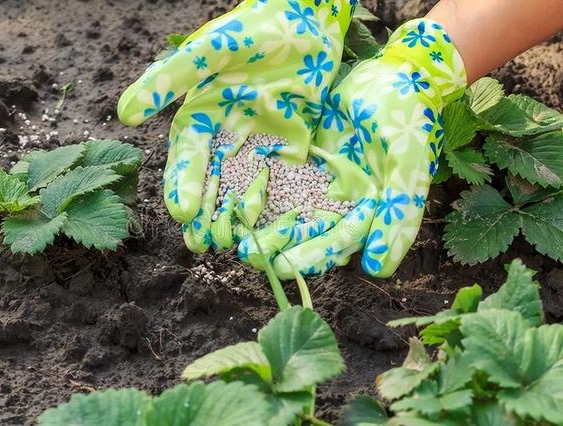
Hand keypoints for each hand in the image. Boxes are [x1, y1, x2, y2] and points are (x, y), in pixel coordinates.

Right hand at [117, 0, 355, 252]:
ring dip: (234, 215)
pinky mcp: (288, 146)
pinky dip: (275, 202)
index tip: (182, 211)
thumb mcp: (209, 51)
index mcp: (200, 114)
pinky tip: (271, 227)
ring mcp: (257, 142)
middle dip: (205, 211)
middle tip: (199, 244)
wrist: (307, 20)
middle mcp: (224, 133)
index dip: (183, 182)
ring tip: (228, 246)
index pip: (187, 155)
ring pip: (242, 185)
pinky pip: (280, 178)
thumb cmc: (253, 29)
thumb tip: (124, 114)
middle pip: (212, 179)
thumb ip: (170, 78)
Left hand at [240, 19, 466, 278]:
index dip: (311, 256)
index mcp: (373, 210)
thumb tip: (378, 270)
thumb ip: (399, 214)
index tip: (279, 266)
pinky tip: (239, 198)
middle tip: (246, 254)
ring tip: (236, 236)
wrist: (394, 73)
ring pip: (294, 211)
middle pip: (311, 233)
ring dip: (268, 224)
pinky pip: (286, 181)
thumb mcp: (406, 162)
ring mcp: (327, 183)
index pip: (338, 242)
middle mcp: (348, 203)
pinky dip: (266, 192)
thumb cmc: (405, 116)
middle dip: (280, 245)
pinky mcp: (310, 162)